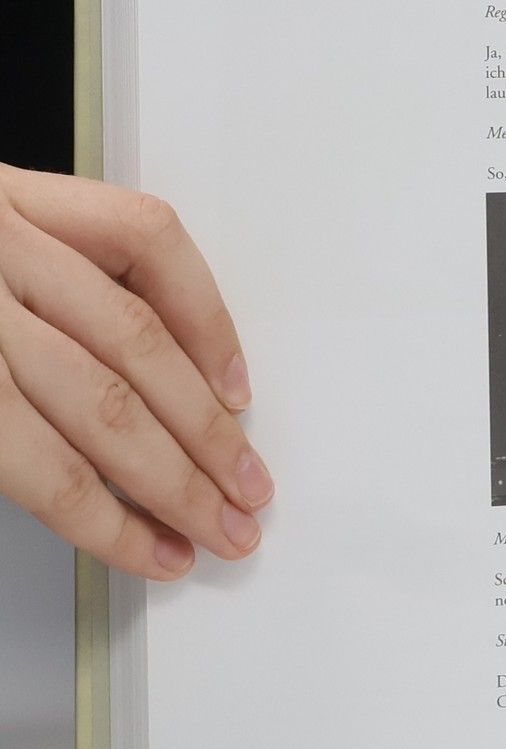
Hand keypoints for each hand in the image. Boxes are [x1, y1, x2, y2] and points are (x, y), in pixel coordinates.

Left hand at [0, 165, 271, 579]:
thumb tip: (65, 504)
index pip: (40, 463)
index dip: (110, 524)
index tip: (156, 556)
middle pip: (104, 404)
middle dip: (181, 481)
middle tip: (225, 526)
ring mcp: (5, 234)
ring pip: (137, 338)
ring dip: (204, 419)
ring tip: (239, 473)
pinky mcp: (26, 192)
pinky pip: (146, 238)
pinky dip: (198, 306)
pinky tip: (221, 368)